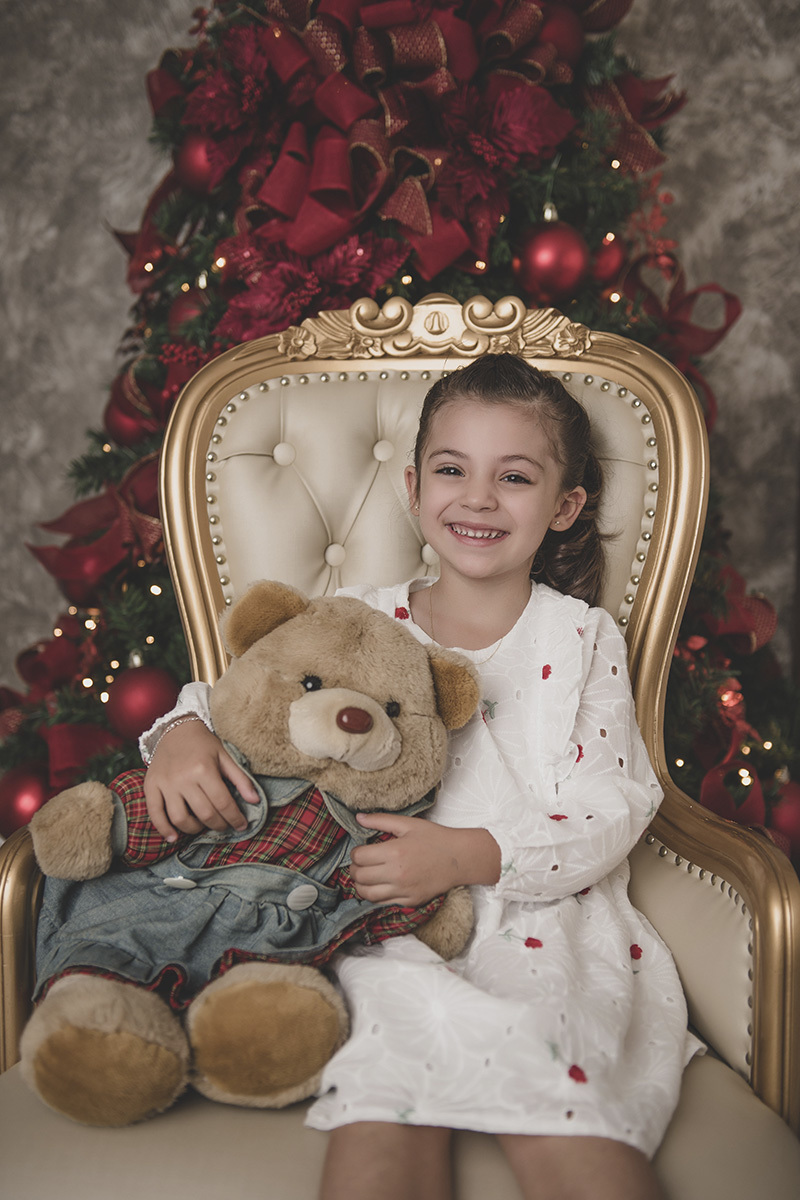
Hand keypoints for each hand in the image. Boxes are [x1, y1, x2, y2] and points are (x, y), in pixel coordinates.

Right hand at [143, 719, 258, 841]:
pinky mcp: (150, 786)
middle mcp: (183, 778)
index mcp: (204, 769)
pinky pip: (155, 813)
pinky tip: (174, 837)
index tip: (241, 825)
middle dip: (219, 825)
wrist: (175, 728)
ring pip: (180, 818)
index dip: (235, 818)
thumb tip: (255, 801)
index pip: (223, 803)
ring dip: (194, 829)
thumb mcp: (225, 756)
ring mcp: (165, 783)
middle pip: (204, 813)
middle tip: (224, 826)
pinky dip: (164, 829)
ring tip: (202, 826)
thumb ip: (241, 779)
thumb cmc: (203, 744)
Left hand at [349, 813, 500, 906]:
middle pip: (360, 876)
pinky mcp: (410, 901)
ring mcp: (403, 890)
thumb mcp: (408, 824)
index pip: (359, 857)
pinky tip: (379, 885)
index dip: (354, 853)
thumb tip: (358, 818)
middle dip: (354, 869)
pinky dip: (375, 895)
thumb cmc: (435, 838)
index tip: (360, 850)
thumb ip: (380, 820)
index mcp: (394, 852)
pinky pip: (383, 903)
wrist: (459, 858)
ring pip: (367, 894)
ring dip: (361, 885)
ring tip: (365, 876)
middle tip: (360, 863)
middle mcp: (396, 874)